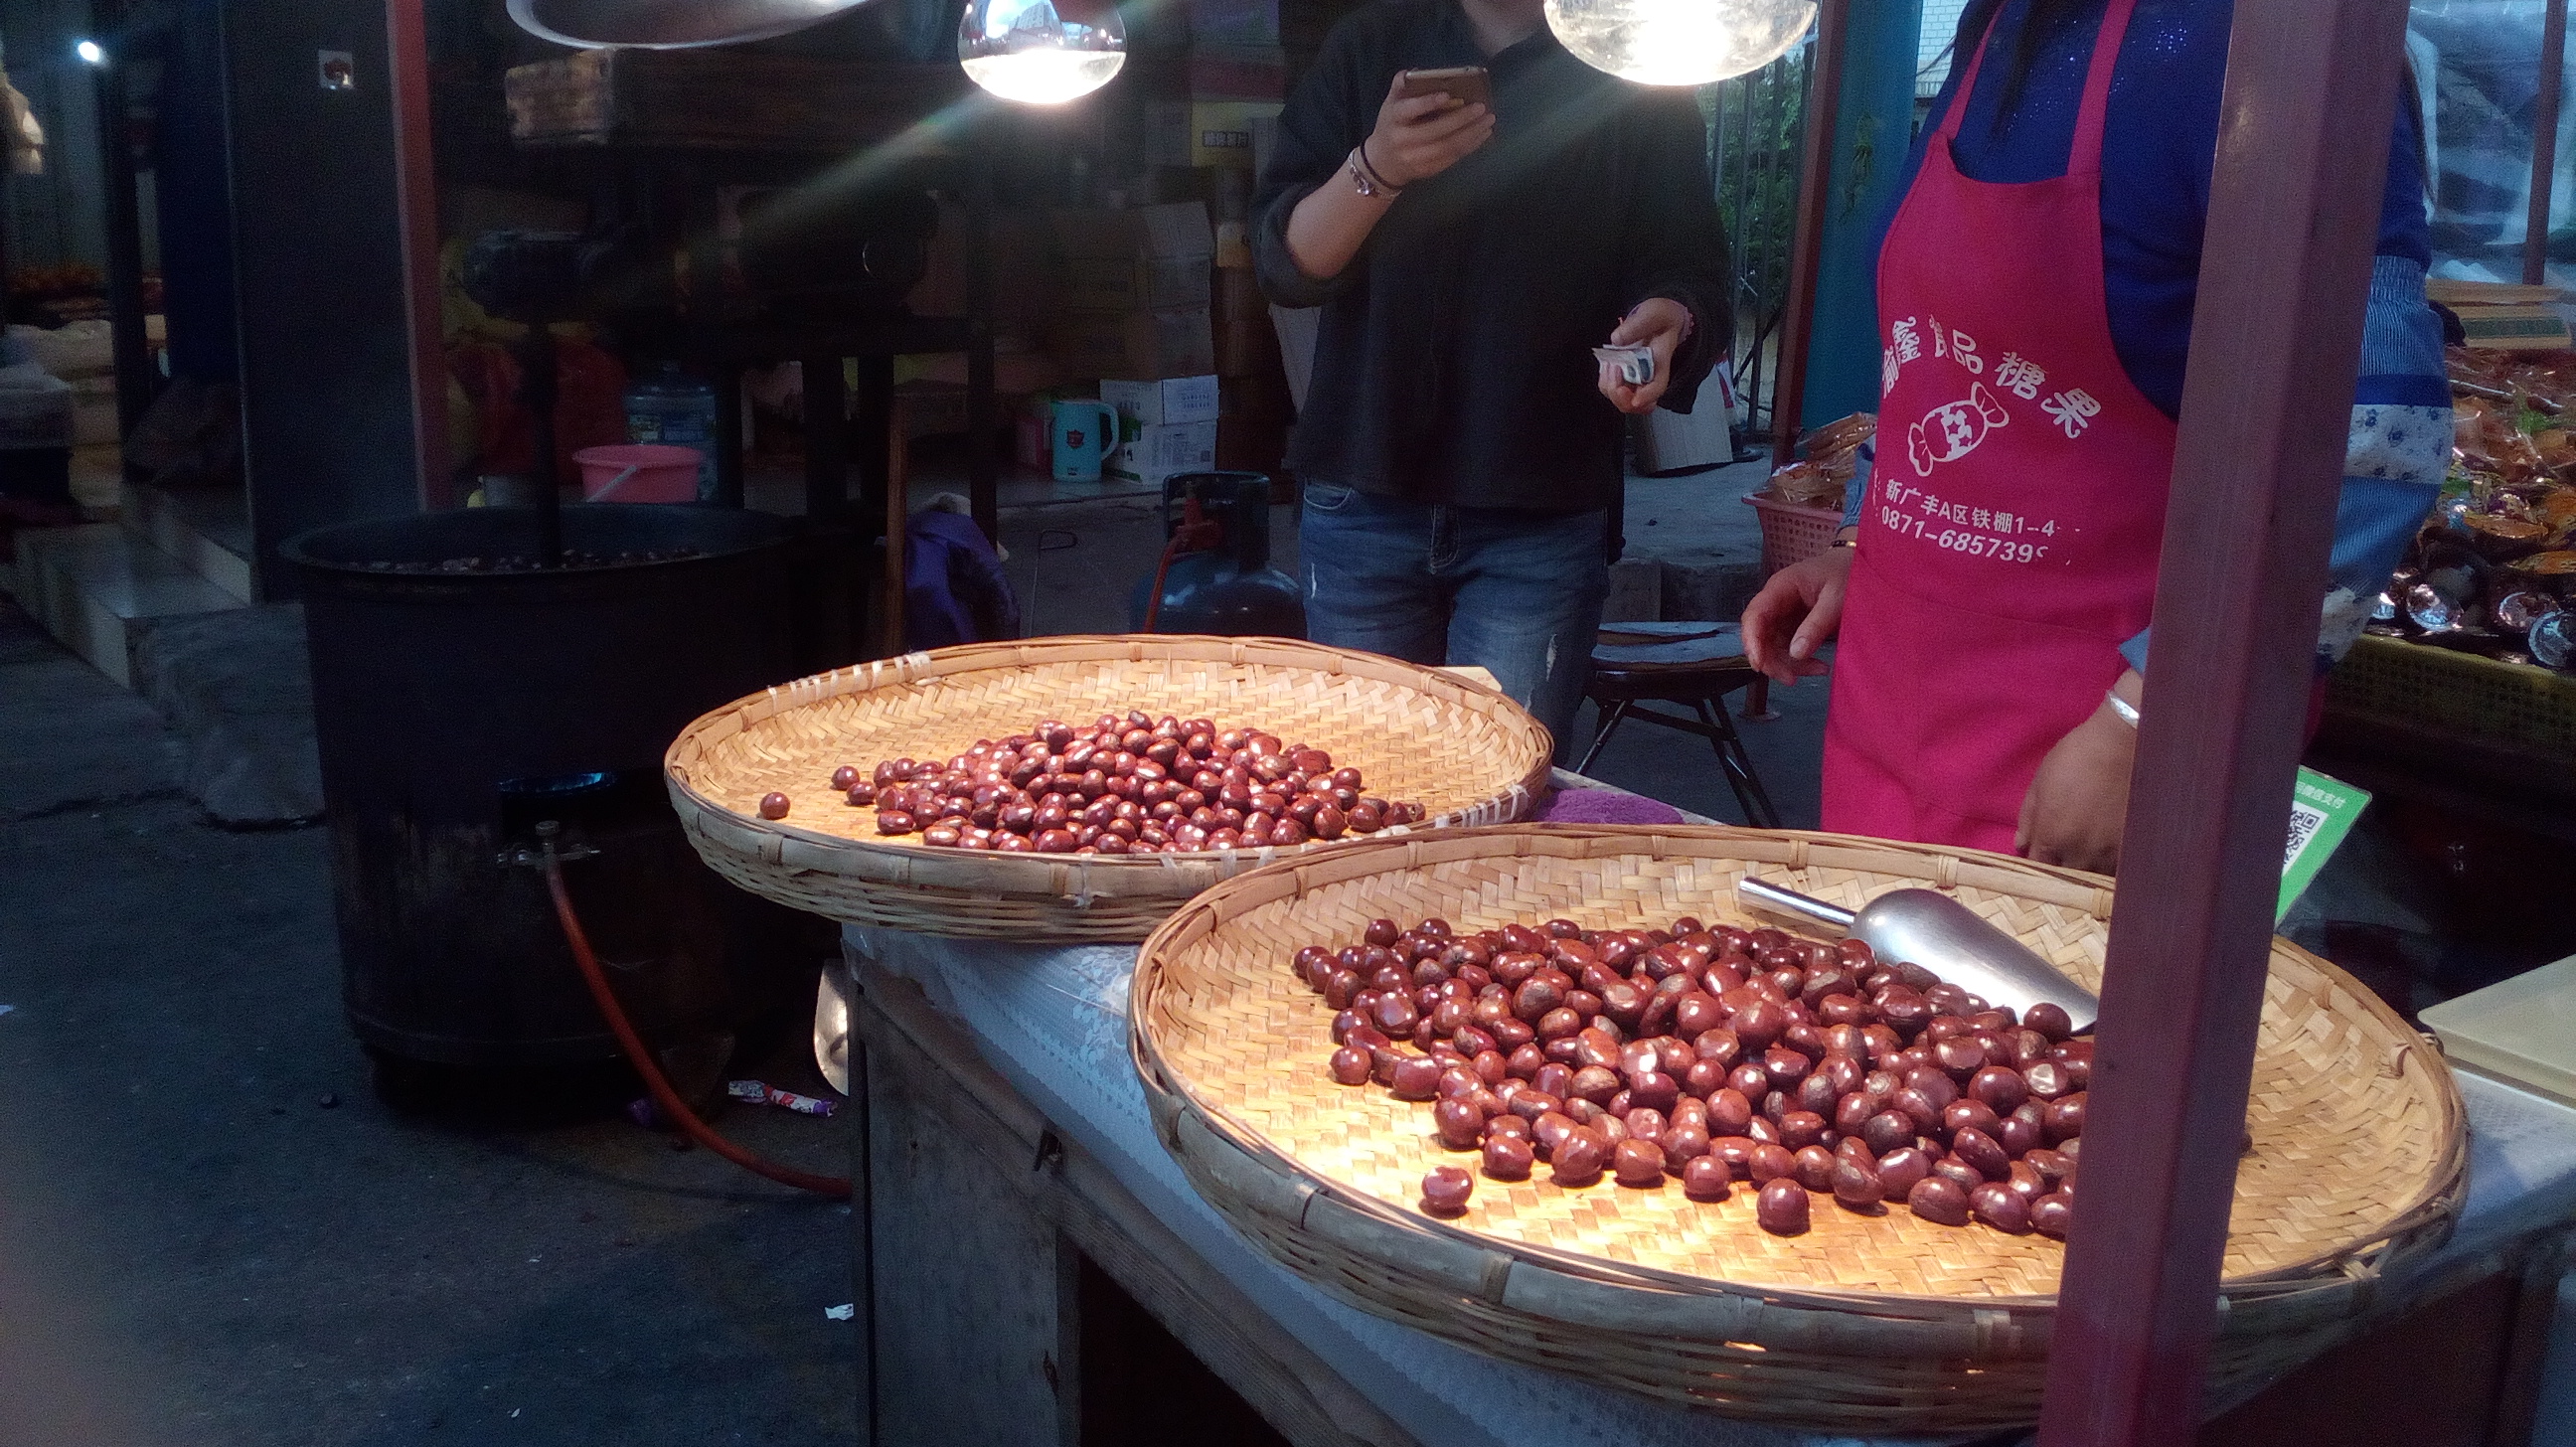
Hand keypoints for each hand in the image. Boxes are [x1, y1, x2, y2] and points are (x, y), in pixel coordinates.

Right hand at [1364, 74, 1493, 188]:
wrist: (1384, 163)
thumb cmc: (1391, 125)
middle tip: (1481, 107)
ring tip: (1488, 120)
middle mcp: (1403, 140)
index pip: (1409, 110)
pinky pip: (1453, 158)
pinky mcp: (1429, 170)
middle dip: (1461, 119)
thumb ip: (1400, 86)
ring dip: (1471, 134)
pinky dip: (1471, 145)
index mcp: (1393, 119)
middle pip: (1435, 131)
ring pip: (1448, 147)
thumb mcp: (1390, 104)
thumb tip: (1417, 71)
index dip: (1427, 103)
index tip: (1447, 95)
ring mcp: (1416, 158)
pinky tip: (1483, 134)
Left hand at [1599, 298, 1689, 412]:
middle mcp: (1649, 376)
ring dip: (1610, 386)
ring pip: (1622, 399)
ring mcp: (1636, 379)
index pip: (1657, 387)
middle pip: (1637, 403)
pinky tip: (1607, 364)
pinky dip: (1606, 381)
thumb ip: (1638, 324)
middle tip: (1614, 370)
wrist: (1660, 318)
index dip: (1647, 397)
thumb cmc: (1661, 318)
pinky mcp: (1624, 377)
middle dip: (1621, 396)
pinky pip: (1612, 389)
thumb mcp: (1653, 314)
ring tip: (1610, 363)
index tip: (1635, 400)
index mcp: (1661, 362)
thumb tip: (1617, 339)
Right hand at [1739, 544, 1852, 684]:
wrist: (1859, 567)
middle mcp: (1775, 602)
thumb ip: (1816, 625)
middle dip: (1772, 661)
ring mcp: (1782, 615)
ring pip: (1771, 647)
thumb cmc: (1847, 575)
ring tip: (1819, 670)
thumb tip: (1795, 654)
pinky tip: (1819, 666)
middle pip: (1759, 636)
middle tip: (1792, 679)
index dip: (1752, 641)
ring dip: (1789, 665)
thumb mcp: (1836, 599)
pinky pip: (1787, 649)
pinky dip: (1800, 662)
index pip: (1755, 615)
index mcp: (1780, 587)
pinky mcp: (1792, 627)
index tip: (1758, 665)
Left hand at [2015, 685, 2139, 873]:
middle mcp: (2079, 852)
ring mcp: (2109, 853)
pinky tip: (2110, 855)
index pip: (2038, 868)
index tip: (2040, 859)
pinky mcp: (2134, 846)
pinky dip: (2111, 866)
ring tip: (2088, 859)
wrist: (2123, 745)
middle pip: (2066, 879)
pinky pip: (2119, 869)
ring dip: (2088, 872)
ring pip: (2094, 878)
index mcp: (2051, 836)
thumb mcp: (2040, 782)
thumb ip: (2028, 817)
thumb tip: (2020, 844)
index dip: (2036, 867)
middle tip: (2063, 860)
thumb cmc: (2076, 757)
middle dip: (2061, 873)